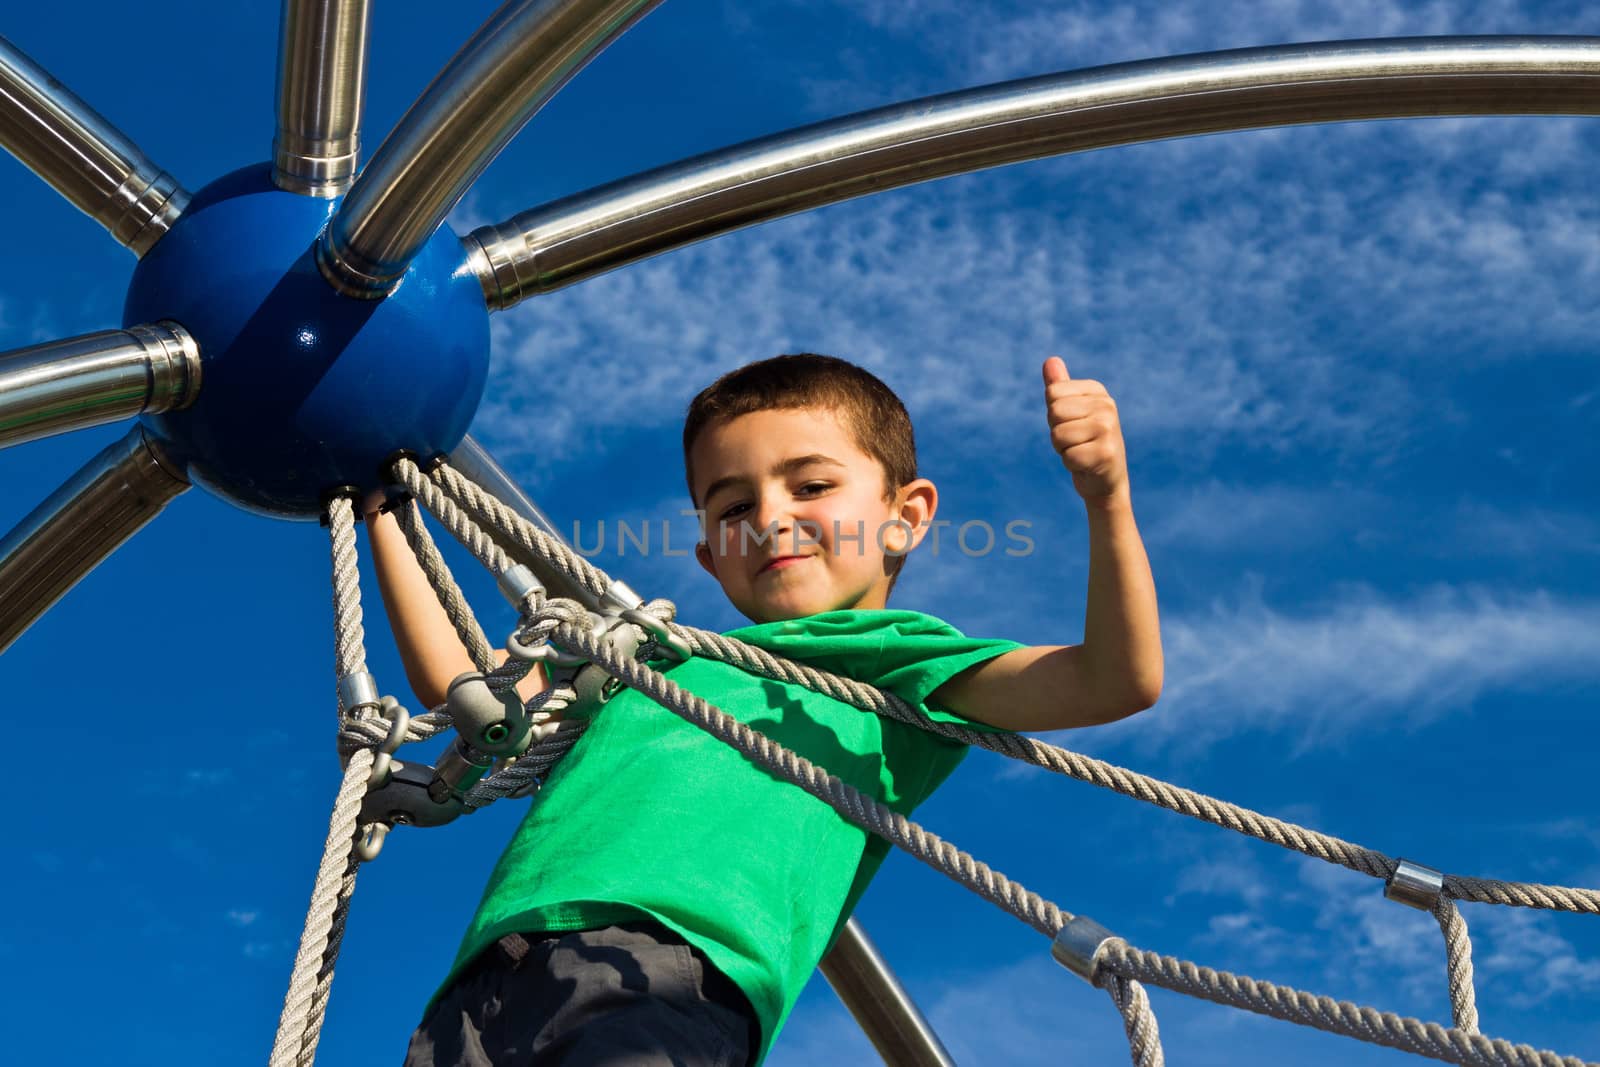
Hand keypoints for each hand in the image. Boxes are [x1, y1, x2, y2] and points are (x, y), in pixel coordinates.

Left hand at [1043, 356, 1128, 503]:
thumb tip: (1050, 360)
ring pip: (1058, 435)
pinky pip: (1068, 456)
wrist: (1105, 481)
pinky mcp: (1106, 453)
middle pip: (1054, 412)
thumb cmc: (1083, 443)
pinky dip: (1071, 465)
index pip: (1052, 393)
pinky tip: (1086, 465)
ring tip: (1081, 452)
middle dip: (1057, 433)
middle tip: (1076, 442)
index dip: (1054, 415)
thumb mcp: (1070, 412)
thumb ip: (1059, 387)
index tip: (1072, 424)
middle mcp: (1107, 405)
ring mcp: (1109, 428)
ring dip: (1064, 450)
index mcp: (1097, 391)